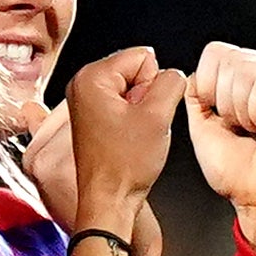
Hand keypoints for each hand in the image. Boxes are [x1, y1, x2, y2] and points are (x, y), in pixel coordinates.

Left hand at [58, 47, 183, 228]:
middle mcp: (81, 86)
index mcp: (90, 78)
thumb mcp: (159, 114)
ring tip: (132, 132)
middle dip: (146, 95)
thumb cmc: (124, 166)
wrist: (110, 199)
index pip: (143, 56)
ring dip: (142, 108)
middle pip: (137, 70)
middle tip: (137, 124)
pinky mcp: (92, 117)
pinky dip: (134, 118)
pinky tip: (128, 137)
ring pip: (134, 88)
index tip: (141, 112)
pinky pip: (126, 104)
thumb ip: (172, 81)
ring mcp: (85, 103)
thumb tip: (173, 75)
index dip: (153, 84)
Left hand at [179, 40, 255, 242]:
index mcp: (248, 81)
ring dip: (242, 112)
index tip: (222, 119)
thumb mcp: (204, 131)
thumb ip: (196, 100)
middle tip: (243, 129)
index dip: (208, 86)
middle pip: (229, 60)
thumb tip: (194, 75)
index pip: (216, 53)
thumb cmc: (239, 174)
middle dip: (224, 103)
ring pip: (245, 73)